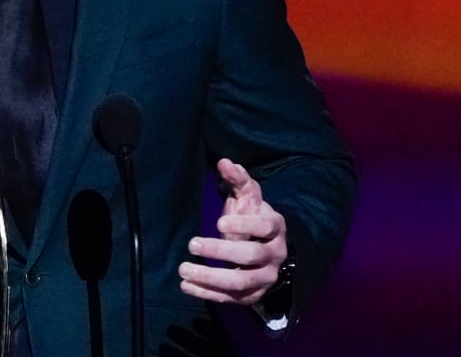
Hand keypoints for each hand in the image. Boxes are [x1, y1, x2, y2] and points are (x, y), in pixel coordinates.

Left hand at [178, 159, 286, 305]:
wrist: (270, 249)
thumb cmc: (254, 218)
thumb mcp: (249, 197)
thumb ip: (238, 179)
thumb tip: (224, 162)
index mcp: (276, 227)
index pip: (265, 226)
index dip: (244, 225)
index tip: (218, 223)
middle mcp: (275, 254)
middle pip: (251, 255)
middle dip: (221, 250)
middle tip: (192, 244)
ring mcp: (266, 277)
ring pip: (241, 282)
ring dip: (211, 277)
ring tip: (184, 269)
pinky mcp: (253, 295)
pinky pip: (232, 299)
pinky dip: (208, 293)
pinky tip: (186, 285)